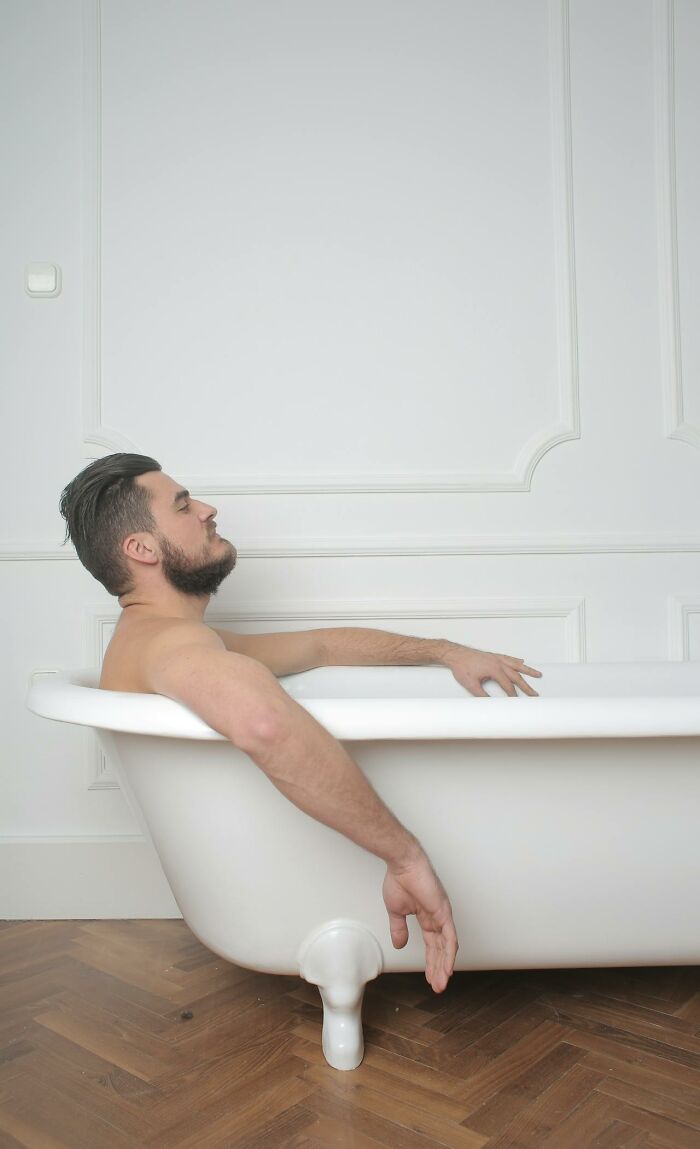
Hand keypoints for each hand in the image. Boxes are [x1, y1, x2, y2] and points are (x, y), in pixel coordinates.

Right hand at [383, 852, 458, 992]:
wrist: (402, 864)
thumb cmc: (399, 881)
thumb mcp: (396, 911)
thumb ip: (399, 928)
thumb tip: (399, 944)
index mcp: (427, 917)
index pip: (432, 944)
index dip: (431, 962)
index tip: (429, 978)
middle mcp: (437, 918)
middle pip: (441, 949)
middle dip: (438, 969)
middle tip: (437, 987)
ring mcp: (442, 915)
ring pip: (447, 946)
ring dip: (444, 966)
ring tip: (441, 983)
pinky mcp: (443, 911)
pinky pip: (450, 936)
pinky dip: (450, 953)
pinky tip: (448, 967)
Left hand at [445, 645, 541, 696]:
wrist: (454, 654)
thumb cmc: (461, 667)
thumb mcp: (470, 684)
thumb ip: (481, 695)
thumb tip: (490, 704)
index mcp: (494, 669)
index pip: (507, 685)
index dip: (513, 694)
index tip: (518, 701)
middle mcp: (498, 662)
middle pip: (516, 675)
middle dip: (526, 686)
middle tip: (535, 693)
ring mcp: (496, 658)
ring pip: (516, 665)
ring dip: (527, 670)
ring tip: (538, 674)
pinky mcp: (493, 656)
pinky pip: (509, 658)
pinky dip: (516, 661)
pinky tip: (521, 662)